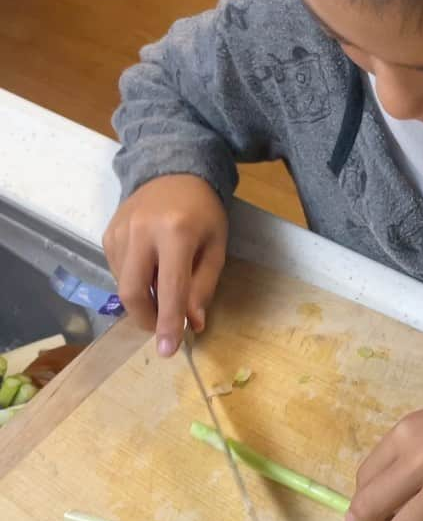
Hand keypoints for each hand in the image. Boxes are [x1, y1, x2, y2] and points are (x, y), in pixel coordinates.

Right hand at [103, 174, 228, 355]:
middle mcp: (141, 231)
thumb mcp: (216, 248)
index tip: (167, 351)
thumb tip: (193, 324)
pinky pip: (117, 271)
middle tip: (164, 327)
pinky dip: (134, 282)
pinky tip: (150, 271)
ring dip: (143, 300)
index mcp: (176, 233)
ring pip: (122, 284)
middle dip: (147, 319)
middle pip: (132, 292)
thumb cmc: (203, 213)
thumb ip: (203, 287)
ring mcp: (120, 230)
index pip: (170, 289)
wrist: (174, 169)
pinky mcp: (108, 233)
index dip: (168, 323)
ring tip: (163, 290)